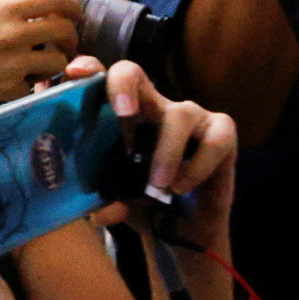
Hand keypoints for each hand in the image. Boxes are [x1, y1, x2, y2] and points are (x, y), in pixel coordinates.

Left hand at [82, 61, 237, 241]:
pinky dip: (197, 166)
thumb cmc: (144, 202)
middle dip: (123, 85)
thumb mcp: (116, 202)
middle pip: (133, 73)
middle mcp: (152, 107)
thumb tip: (102, 212)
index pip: (98, 81)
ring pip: (179, 115)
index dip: (87, 69)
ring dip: (167, 153)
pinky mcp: (222, 133)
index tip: (76, 74)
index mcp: (119, 116)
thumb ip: (104, 202)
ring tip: (158, 186)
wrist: (183, 230)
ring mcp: (189, 117)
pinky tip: (182, 186)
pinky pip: (214, 141)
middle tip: (122, 114)